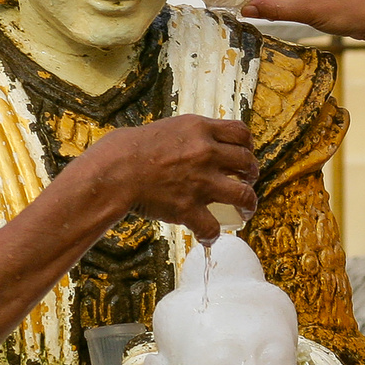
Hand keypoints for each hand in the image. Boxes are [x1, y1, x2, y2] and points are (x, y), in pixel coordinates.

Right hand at [70, 115, 258, 240]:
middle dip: (251, 174)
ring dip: (249, 206)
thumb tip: (202, 142)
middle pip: (248, 162)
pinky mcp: (189, 206)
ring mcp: (200, 181)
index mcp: (200, 129)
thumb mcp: (167, 128)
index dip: (248, 146)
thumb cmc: (130, 149)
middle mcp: (206, 152)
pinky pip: (213, 227)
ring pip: (244, 196)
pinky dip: (212, 235)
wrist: (112, 171)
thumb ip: (191, 134)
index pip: (241, 133)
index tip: (245, 154)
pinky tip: (208, 236)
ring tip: (245, 212)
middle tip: (246, 182)